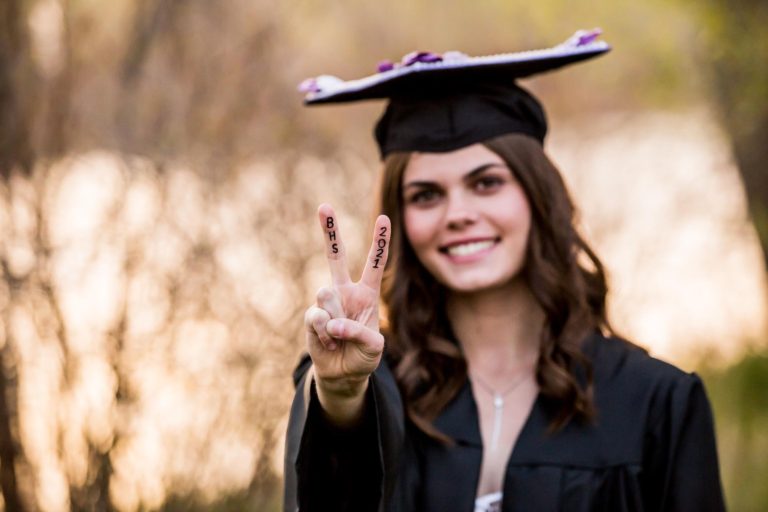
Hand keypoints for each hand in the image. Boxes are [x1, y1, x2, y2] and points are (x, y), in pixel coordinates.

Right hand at [304, 204, 390, 423]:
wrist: (342, 374)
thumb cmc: (363, 356)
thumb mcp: (374, 347)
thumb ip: (359, 332)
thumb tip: (331, 322)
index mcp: (366, 293)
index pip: (375, 263)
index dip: (380, 242)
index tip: (384, 217)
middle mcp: (344, 291)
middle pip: (335, 256)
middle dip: (330, 231)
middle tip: (324, 206)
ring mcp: (326, 303)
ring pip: (326, 296)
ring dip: (336, 321)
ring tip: (339, 337)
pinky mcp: (312, 317)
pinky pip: (317, 318)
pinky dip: (325, 334)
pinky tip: (329, 341)